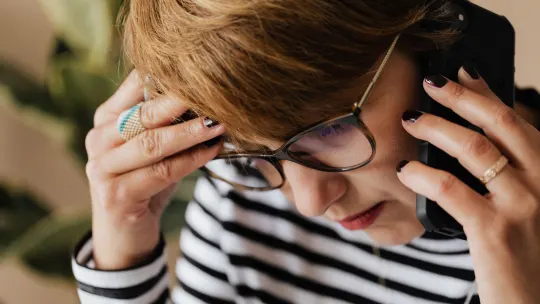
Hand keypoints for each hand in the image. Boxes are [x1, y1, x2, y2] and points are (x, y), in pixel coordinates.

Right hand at [85, 70, 224, 268]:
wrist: (124, 233)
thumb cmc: (144, 181)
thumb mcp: (152, 147)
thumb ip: (166, 123)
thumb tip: (208, 98)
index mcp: (106, 118)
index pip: (134, 86)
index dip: (166, 76)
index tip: (200, 70)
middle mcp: (99, 139)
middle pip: (143, 114)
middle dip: (181, 102)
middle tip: (213, 93)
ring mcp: (102, 168)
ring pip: (152, 144)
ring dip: (190, 133)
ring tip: (218, 124)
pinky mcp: (116, 195)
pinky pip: (160, 172)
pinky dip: (190, 160)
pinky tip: (211, 151)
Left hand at [397, 68, 539, 302]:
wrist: (535, 300)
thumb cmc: (526, 251)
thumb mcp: (525, 203)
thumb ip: (506, 171)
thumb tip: (469, 137)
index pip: (515, 120)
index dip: (486, 93)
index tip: (461, 73)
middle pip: (499, 123)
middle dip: (461, 97)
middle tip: (430, 83)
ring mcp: (522, 204)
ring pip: (474, 149)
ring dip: (437, 128)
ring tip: (411, 120)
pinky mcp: (494, 229)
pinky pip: (451, 189)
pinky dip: (424, 174)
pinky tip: (406, 170)